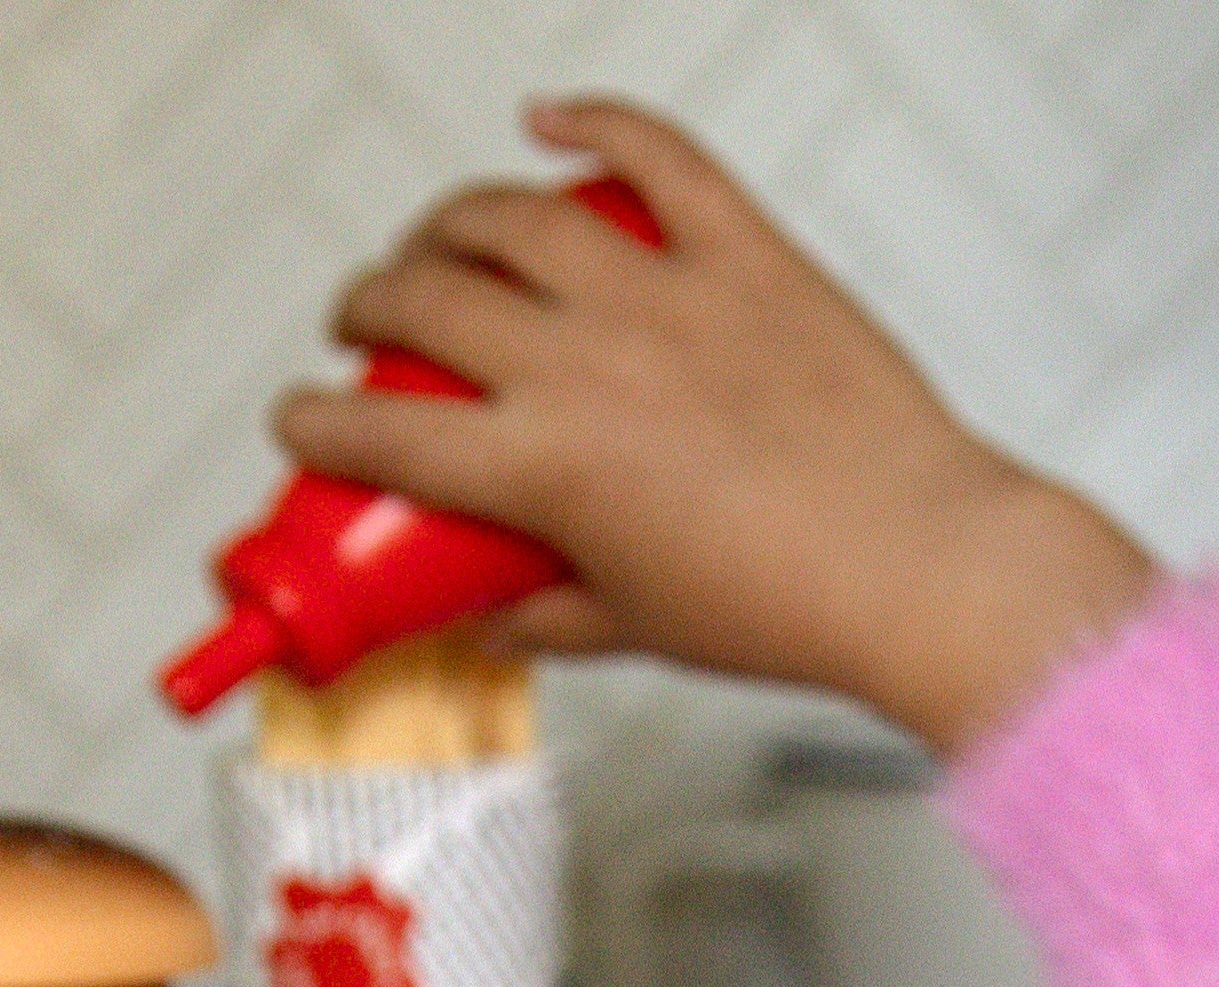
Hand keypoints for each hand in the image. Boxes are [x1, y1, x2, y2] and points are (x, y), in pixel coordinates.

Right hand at [275, 97, 1160, 753]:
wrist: (919, 567)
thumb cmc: (796, 609)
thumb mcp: (643, 631)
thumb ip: (550, 619)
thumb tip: (493, 621)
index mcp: (547, 470)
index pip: (383, 441)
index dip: (315, 431)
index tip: (299, 428)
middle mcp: (586, 364)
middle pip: (423, 302)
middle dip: (367, 311)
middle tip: (365, 327)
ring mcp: (663, 295)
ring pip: (508, 213)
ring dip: (447, 222)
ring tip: (436, 244)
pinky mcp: (742, 252)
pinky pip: (652, 153)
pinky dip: (592, 124)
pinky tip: (552, 122)